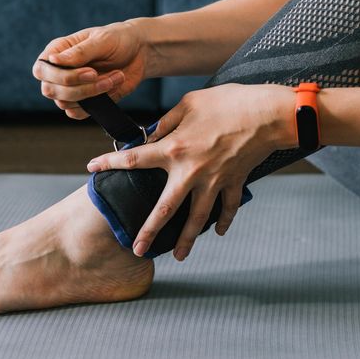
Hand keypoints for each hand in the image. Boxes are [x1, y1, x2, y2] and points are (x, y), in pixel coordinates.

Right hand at [32, 21, 149, 118]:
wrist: (139, 52)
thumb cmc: (118, 39)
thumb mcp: (102, 40)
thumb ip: (80, 52)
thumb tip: (53, 60)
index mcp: (58, 51)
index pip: (41, 70)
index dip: (62, 76)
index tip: (91, 72)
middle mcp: (60, 71)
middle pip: (51, 90)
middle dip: (80, 88)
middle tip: (103, 77)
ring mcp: (71, 88)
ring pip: (66, 103)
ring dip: (93, 94)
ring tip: (116, 77)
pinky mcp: (85, 101)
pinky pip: (78, 113)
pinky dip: (96, 105)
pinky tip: (113, 88)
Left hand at [86, 83, 297, 259]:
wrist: (268, 114)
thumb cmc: (229, 102)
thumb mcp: (190, 103)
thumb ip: (167, 122)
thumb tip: (153, 135)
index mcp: (175, 149)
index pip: (135, 159)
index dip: (110, 163)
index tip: (91, 168)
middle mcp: (191, 172)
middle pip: (165, 208)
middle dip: (149, 231)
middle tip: (137, 249)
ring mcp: (215, 181)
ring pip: (198, 217)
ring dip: (189, 239)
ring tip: (180, 256)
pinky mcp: (235, 182)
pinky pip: (228, 207)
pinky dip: (224, 220)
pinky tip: (219, 231)